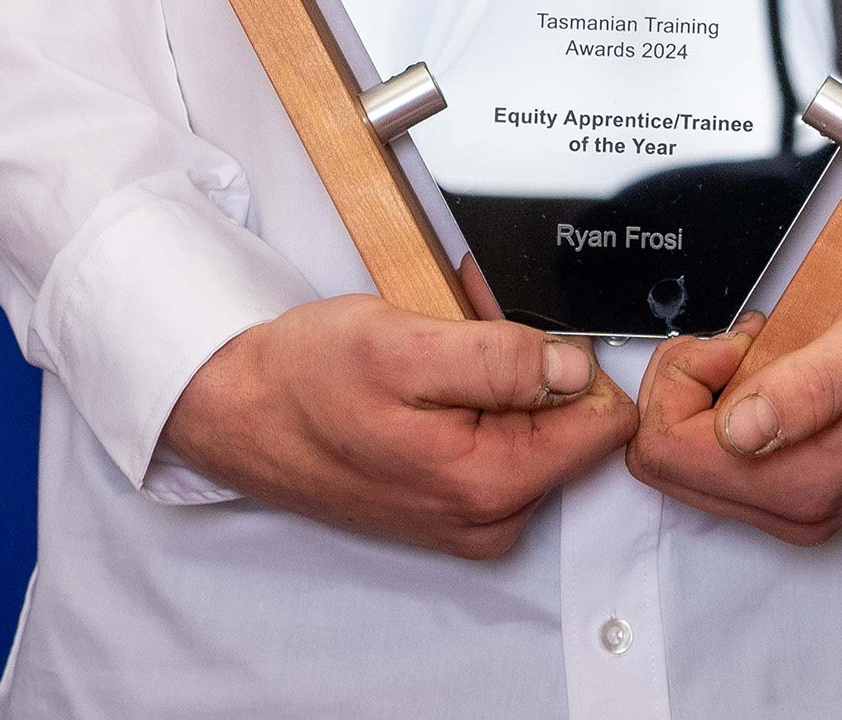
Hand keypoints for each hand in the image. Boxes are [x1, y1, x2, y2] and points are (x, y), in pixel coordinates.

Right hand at [157, 293, 635, 558]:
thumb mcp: (403, 348)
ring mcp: (472, 516)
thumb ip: (500, 359)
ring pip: (532, 423)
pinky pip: (496, 437)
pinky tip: (428, 365)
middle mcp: (494, 518)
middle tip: (460, 322)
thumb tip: (578, 366)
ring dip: (495, 370)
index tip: (513, 329)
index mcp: (494, 485)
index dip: (570, 358)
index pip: (603, 423)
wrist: (239, 412)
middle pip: (568, 420)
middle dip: (527, 361)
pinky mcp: (451, 502)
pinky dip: (471, 392)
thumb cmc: (307, 381)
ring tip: (436, 337)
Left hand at [624, 253, 841, 545]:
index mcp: (804, 483)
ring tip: (772, 352)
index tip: (740, 341)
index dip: (688, 379)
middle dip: (689, 387)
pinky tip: (775, 371)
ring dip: (710, 393)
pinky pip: (718, 455)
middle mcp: (796, 508)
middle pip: (667, 460)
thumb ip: (806, 388)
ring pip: (686, 458)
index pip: (668, 449)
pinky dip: (728, 403)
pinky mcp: (802, 484)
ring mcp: (798, 501)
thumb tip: (738, 433)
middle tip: (751, 342)